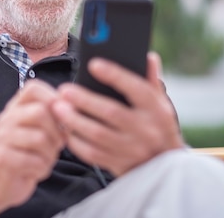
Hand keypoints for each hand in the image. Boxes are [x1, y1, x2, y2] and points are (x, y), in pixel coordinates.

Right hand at [0, 80, 66, 207]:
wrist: (5, 182)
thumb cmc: (30, 153)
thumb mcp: (42, 130)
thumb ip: (54, 116)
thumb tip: (72, 107)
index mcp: (16, 107)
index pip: (33, 88)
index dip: (53, 97)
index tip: (63, 114)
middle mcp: (7, 118)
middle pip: (40, 112)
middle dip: (57, 132)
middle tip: (57, 144)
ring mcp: (2, 138)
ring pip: (39, 138)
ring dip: (50, 153)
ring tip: (46, 159)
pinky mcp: (3, 158)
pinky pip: (34, 160)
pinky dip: (42, 168)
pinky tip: (37, 170)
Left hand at [52, 52, 183, 176]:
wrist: (165, 167)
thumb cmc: (157, 125)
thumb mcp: (160, 103)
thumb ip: (151, 80)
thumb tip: (148, 56)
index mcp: (156, 109)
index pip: (137, 89)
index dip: (115, 75)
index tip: (93, 64)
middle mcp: (145, 129)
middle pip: (111, 112)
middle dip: (85, 100)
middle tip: (64, 90)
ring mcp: (132, 149)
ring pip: (98, 134)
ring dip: (74, 120)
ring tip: (58, 107)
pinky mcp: (119, 164)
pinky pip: (93, 154)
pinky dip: (76, 142)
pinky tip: (65, 129)